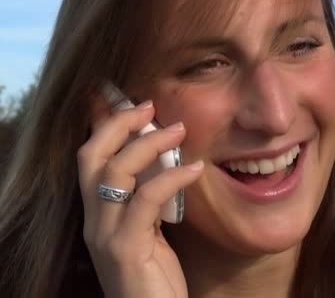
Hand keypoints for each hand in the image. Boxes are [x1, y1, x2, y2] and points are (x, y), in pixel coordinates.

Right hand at [77, 99, 201, 297]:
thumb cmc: (157, 278)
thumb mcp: (151, 233)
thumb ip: (149, 202)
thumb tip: (166, 164)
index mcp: (99, 215)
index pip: (90, 159)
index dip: (105, 126)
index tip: (132, 103)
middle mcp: (94, 222)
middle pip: (90, 157)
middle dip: (118, 124)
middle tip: (149, 105)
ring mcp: (106, 236)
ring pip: (113, 173)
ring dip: (148, 144)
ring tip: (179, 129)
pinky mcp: (125, 249)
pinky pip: (146, 200)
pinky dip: (171, 177)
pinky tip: (196, 168)